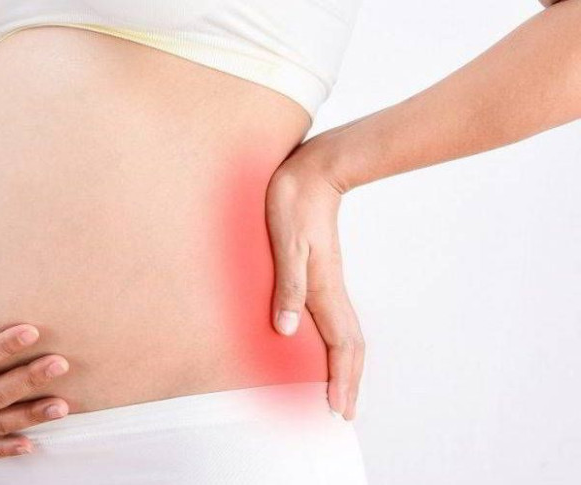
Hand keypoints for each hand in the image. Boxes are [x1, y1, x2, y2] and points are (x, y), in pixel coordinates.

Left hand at [265, 134, 364, 419]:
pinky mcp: (322, 272)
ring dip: (345, 367)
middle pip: (349, 346)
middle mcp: (331, 289)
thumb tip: (285, 329)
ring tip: (339, 391)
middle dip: (348, 382)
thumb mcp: (285, 242)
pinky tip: (325, 348)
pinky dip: (336, 343)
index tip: (337, 409)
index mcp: (323, 288)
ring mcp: (329, 281)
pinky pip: (335, 319)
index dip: (340, 380)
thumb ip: (287, 285)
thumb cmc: (293, 201)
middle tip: (342, 413)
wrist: (313, 169)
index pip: (340, 345)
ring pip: (346, 334)